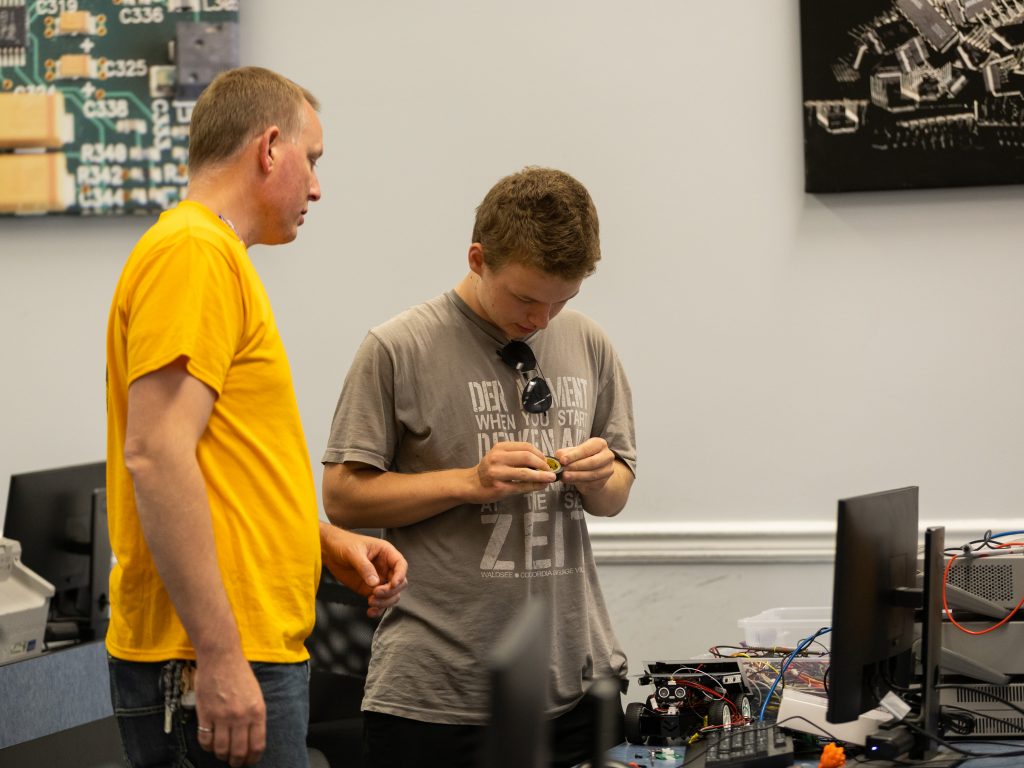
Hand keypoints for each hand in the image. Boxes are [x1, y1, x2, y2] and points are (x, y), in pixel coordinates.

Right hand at [194, 651, 265, 765]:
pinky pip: (205, 739)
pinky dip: (207, 747)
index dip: (253, 758)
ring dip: (222, 756)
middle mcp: (240, 716)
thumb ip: (254, 716)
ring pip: (221, 749)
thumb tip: (251, 738)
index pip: (257, 745)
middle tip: (235, 763)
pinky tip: (210, 744)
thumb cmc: (239, 674)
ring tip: (223, 755)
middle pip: (239, 751)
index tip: (249, 761)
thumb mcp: (256, 694)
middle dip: (237, 762)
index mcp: (257, 711)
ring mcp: (222, 716)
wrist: (221, 657)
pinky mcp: (205, 714)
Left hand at [320, 523, 408, 616]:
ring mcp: (378, 580)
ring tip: (370, 602)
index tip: (393, 584)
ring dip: (384, 602)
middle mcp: (386, 567)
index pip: (401, 565)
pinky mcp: (369, 590)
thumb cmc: (344, 544)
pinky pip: (379, 602)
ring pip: (392, 595)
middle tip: (375, 593)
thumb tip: (375, 583)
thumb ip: (365, 567)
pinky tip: (370, 611)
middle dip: (390, 591)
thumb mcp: (354, 552)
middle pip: (399, 583)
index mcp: (386, 553)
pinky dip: (378, 609)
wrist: (330, 551)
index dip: (400, 575)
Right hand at [471, 441, 556, 502]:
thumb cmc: (490, 470)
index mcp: (500, 448)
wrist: (472, 484)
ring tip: (551, 478)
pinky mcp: (499, 487)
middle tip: (550, 470)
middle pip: (527, 457)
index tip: (546, 460)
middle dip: (542, 464)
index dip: (540, 453)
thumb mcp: (500, 457)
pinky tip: (541, 486)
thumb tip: (543, 462)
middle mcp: (497, 458)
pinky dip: (534, 486)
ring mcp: (497, 473)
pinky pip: (521, 486)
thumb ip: (518, 456)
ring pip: (525, 473)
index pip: (526, 446)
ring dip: (541, 476)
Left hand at [554, 437, 615, 491]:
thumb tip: (559, 456)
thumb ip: (566, 453)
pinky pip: (592, 483)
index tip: (562, 460)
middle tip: (563, 470)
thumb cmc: (582, 457)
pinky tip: (570, 481)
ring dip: (576, 476)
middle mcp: (607, 455)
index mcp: (599, 444)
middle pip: (592, 462)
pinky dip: (579, 482)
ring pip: (592, 474)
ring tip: (564, 476)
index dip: (574, 455)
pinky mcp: (604, 481)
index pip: (587, 449)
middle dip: (575, 466)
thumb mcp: (573, 452)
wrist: (591, 471)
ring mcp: (608, 469)